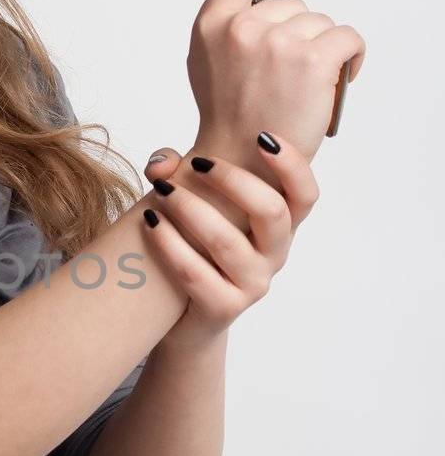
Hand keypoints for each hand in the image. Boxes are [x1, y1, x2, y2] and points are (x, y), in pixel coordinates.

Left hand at [140, 133, 318, 351]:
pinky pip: (195, 273)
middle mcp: (274, 256)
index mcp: (279, 227)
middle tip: (196, 164)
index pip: (305, 195)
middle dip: (232, 180)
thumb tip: (161, 163)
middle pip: (272, 212)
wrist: (182, 318)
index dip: (293, 165)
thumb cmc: (195, 249)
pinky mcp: (223, 308)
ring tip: (161, 191)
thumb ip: (181, 174)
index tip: (262, 137)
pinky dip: (169, 243)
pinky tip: (149, 223)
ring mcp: (252, 285)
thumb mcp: (198, 206)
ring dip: (190, 209)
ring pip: (226, 242)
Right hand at [187, 0, 366, 163]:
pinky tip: (336, 79)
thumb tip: (262, 11)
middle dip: (299, 34)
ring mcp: (278, 41)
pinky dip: (350, 58)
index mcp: (212, 25)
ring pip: (321, 24)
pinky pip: (346, 38)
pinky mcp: (311, 59)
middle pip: (293, 5)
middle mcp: (243, 27)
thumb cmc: (228, 120)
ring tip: (304, 84)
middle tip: (286, 74)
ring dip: (323, 50)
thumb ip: (229, 29)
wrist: (239, 163)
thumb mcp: (208, 63)